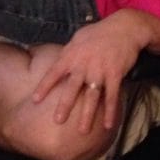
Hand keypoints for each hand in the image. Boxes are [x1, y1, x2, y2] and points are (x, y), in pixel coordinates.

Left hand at [31, 9, 159, 133]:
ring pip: (92, 96)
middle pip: (71, 88)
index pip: (53, 73)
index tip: (35, 100)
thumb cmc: (98, 33)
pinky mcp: (115, 75)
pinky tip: (107, 125)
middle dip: (64, 105)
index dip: (44, 87)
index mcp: (71, 55)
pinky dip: (110, 111)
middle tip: (57, 121)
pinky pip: (112, 96)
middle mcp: (83, 64)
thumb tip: (57, 62)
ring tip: (82, 131)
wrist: (124, 27)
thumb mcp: (77, 38)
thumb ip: (67, 53)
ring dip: (87, 115)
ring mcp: (100, 70)